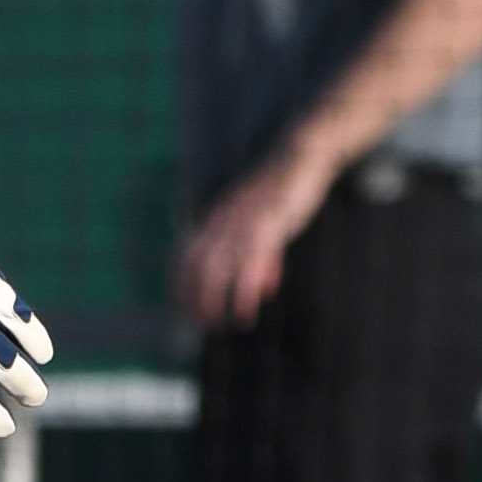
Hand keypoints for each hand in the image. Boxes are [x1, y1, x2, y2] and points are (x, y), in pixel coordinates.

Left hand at [176, 156, 335, 332]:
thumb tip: (262, 286)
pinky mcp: (266, 224)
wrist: (301, 156)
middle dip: (193, 295)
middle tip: (200, 323)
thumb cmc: (284, 190)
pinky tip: (246, 310)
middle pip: (196, 264)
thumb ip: (262, 255)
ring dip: (213, 299)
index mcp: (218, 217)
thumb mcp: (266, 222)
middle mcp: (223, 220)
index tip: (180, 306)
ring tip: (218, 324)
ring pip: (218, 267)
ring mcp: (242, 222)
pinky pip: (249, 262)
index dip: (180, 280)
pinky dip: (244, 290)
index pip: (186, 252)